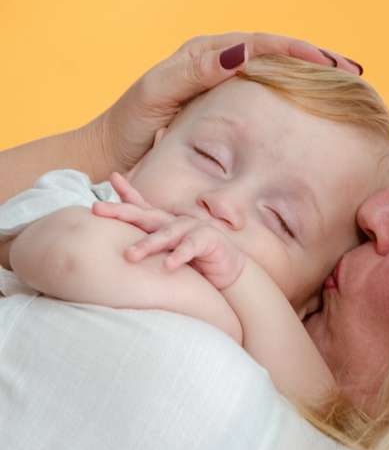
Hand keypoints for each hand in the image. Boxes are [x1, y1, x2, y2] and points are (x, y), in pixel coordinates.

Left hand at [91, 32, 361, 171]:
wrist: (112, 155)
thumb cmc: (130, 128)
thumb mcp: (158, 94)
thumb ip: (193, 71)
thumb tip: (242, 54)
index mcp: (205, 55)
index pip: (262, 45)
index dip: (300, 51)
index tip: (334, 64)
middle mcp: (217, 64)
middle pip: (276, 53)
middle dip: (316, 59)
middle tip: (353, 71)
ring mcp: (222, 86)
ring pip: (275, 74)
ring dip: (311, 78)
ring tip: (345, 87)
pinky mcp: (224, 110)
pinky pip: (266, 96)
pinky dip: (293, 98)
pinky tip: (314, 111)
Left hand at [93, 173, 245, 289]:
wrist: (229, 272)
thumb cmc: (196, 263)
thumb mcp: (169, 253)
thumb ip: (151, 247)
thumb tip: (119, 253)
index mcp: (165, 224)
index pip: (143, 207)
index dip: (127, 192)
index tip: (113, 176)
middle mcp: (176, 223)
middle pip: (146, 215)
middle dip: (121, 211)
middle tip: (97, 209)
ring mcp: (193, 229)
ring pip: (166, 234)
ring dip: (148, 244)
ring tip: (130, 255)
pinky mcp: (209, 241)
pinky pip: (191, 247)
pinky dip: (180, 256)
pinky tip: (169, 265)